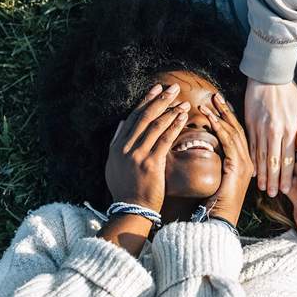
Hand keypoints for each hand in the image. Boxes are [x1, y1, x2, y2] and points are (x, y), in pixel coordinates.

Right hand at [105, 83, 189, 211]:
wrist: (132, 209)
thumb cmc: (126, 189)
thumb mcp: (114, 165)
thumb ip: (117, 142)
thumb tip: (123, 122)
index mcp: (117, 146)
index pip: (133, 117)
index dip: (146, 101)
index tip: (156, 89)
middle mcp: (125, 148)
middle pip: (145, 117)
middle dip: (160, 100)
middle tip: (173, 88)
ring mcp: (137, 155)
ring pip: (156, 125)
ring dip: (171, 111)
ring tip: (183, 102)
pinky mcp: (151, 163)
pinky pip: (165, 139)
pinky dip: (174, 125)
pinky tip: (183, 117)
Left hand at [199, 93, 253, 225]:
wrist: (218, 221)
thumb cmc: (214, 204)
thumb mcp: (216, 180)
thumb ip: (216, 164)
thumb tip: (204, 150)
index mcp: (244, 164)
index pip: (237, 135)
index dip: (228, 118)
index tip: (218, 104)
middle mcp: (248, 162)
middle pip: (237, 129)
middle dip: (225, 111)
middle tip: (215, 96)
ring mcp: (245, 164)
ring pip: (233, 133)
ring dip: (220, 116)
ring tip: (209, 102)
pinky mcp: (237, 167)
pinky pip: (228, 142)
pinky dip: (218, 128)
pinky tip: (210, 118)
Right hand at [244, 79, 296, 196]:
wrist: (268, 76)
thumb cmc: (290, 94)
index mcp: (288, 130)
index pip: (287, 159)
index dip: (286, 176)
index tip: (285, 189)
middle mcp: (273, 132)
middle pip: (273, 161)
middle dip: (273, 180)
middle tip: (272, 194)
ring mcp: (260, 129)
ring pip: (261, 156)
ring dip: (261, 174)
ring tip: (262, 187)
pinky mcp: (249, 124)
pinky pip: (250, 146)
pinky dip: (251, 160)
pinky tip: (252, 170)